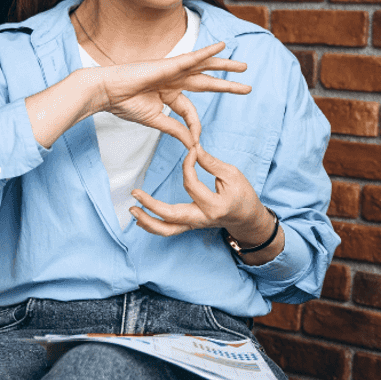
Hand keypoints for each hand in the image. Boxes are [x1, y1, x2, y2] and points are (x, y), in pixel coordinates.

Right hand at [97, 42, 251, 150]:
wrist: (106, 92)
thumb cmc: (124, 104)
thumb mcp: (155, 121)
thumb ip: (176, 130)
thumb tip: (193, 144)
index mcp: (169, 95)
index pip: (191, 112)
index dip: (195, 127)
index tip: (196, 142)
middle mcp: (174, 81)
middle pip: (207, 82)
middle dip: (227, 85)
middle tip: (247, 87)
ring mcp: (173, 71)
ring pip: (205, 67)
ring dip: (225, 65)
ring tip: (243, 66)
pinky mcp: (169, 65)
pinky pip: (193, 57)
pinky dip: (208, 52)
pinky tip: (223, 47)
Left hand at [130, 145, 274, 244]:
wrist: (248, 219)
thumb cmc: (243, 196)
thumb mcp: (232, 175)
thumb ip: (211, 163)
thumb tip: (193, 148)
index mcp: (214, 206)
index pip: (191, 184)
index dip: (188, 164)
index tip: (192, 151)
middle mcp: (202, 219)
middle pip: (171, 216)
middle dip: (151, 206)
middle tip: (135, 193)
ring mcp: (195, 225)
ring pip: (167, 230)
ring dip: (148, 222)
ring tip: (132, 210)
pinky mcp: (191, 226)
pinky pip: (170, 230)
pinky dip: (154, 226)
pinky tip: (140, 219)